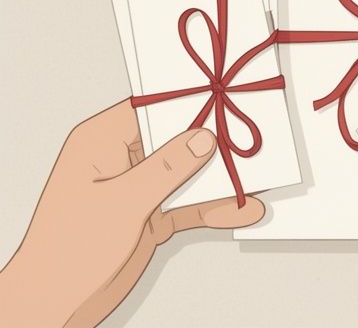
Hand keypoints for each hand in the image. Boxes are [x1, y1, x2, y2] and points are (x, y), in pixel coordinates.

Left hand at [0, 100, 264, 327]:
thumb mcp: (122, 202)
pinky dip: (214, 208)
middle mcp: (121, 159)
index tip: (224, 99)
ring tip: (257, 178)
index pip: (151, 109)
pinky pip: (189, 204)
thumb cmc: (68, 249)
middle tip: (251, 139)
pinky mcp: (150, 214)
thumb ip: (166, 168)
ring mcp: (137, 187)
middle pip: (176, 139)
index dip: (187, 103)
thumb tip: (203, 138)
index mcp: (101, 142)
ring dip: (220, 179)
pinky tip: (241, 209)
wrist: (56, 301)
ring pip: (187, 173)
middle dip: (213, 143)